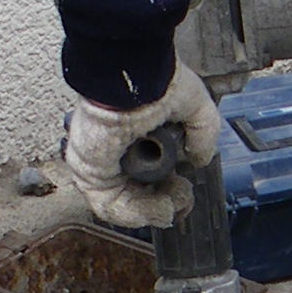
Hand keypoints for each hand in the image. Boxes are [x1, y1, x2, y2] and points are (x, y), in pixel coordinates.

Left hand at [61, 66, 222, 230]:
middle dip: (167, 203)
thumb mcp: (195, 109)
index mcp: (137, 137)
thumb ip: (201, 137)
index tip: (186, 188)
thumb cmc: (158, 82)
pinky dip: (140, 213)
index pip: (149, 177)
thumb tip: (199, 160)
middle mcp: (117, 153)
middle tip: (184, 196)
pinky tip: (162, 207)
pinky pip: (111, 207)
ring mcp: (101, 164)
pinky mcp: (90, 174)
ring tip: (174, 202)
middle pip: (138, 195)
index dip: (171, 190)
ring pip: (126, 205)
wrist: (133, 78)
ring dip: (156, 210)